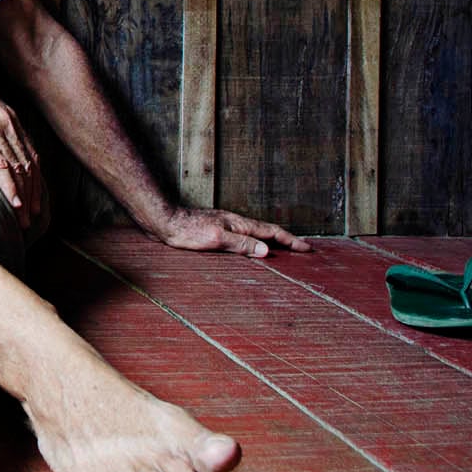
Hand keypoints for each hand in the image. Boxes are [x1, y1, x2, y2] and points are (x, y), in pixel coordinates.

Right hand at [0, 63, 43, 227]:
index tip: (34, 202)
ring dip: (24, 198)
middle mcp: (7, 122)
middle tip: (34, 220)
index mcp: (7, 116)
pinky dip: (10, 188)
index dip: (34, 180)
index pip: (30, 154)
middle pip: (29, 165)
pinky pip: (0, 166)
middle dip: (34, 195)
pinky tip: (13, 205)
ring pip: (19, 169)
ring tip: (26, 221)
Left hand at [147, 205, 311, 257]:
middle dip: (287, 240)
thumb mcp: (217, 239)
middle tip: (303, 249)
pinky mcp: (216, 230)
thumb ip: (242, 244)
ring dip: (272, 241)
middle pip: (268, 231)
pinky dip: (256, 243)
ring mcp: (226, 225)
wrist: (164, 221)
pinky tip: (251, 249)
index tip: (308, 249)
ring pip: (256, 233)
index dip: (291, 241)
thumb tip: (268, 251)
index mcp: (240, 225)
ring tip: (284, 250)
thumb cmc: (187, 231)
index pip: (272, 232)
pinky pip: (244, 237)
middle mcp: (236, 223)